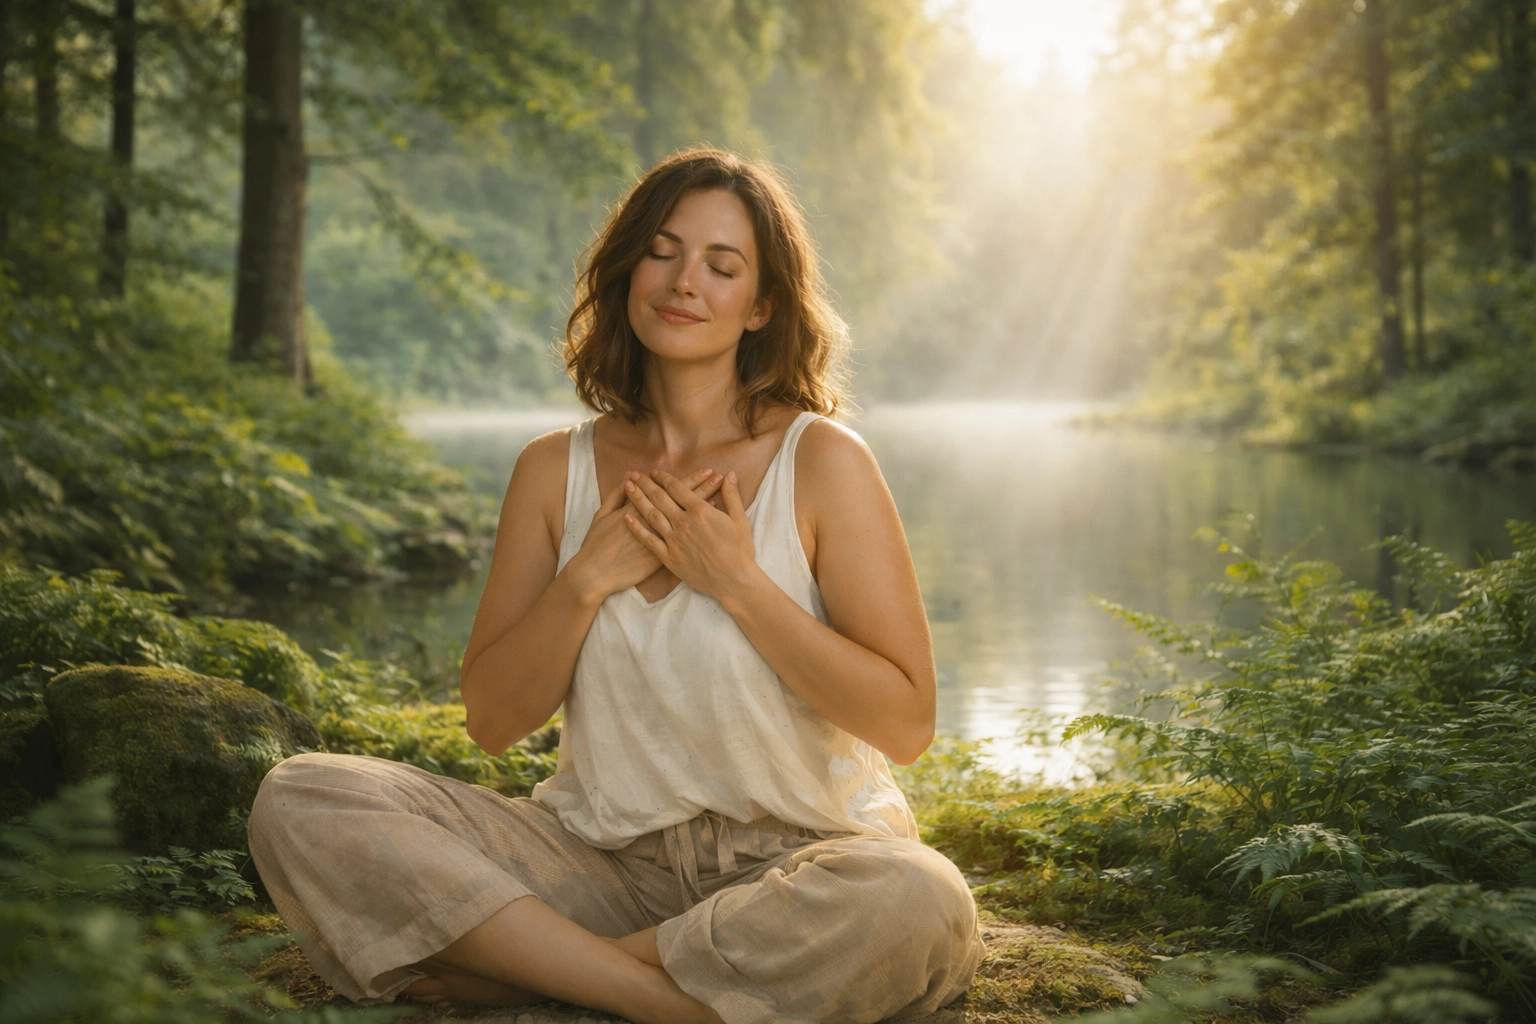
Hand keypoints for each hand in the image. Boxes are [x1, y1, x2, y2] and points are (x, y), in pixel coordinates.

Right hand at [566, 468, 720, 602]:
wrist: (595, 573)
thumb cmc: (596, 544)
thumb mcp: (601, 515)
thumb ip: (616, 495)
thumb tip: (628, 477)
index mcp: (641, 509)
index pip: (671, 491)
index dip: (689, 480)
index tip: (705, 470)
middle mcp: (655, 523)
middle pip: (684, 502)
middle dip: (702, 487)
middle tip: (719, 476)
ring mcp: (660, 541)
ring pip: (688, 518)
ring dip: (704, 504)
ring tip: (719, 496)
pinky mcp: (662, 558)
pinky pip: (687, 539)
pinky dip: (697, 530)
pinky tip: (708, 523)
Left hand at [623, 470, 760, 601]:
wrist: (733, 581)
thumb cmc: (740, 551)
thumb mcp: (740, 520)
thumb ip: (732, 496)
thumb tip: (730, 475)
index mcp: (700, 511)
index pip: (677, 488)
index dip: (664, 478)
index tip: (655, 472)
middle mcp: (683, 522)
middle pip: (660, 498)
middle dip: (645, 484)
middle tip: (633, 474)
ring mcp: (674, 540)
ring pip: (651, 515)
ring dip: (638, 499)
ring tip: (627, 487)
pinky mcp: (669, 557)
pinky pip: (649, 540)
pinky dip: (637, 528)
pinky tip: (627, 518)